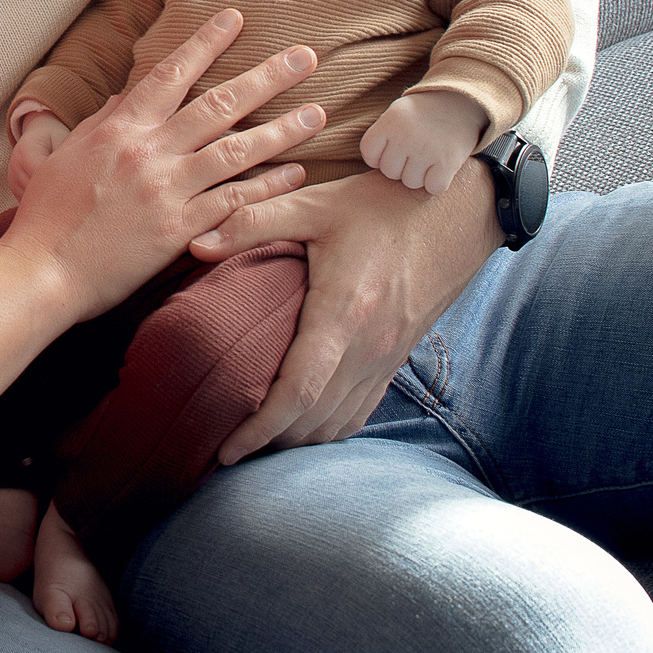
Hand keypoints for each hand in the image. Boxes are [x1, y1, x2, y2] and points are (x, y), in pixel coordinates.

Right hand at [0, 11, 324, 321]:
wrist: (42, 271)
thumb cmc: (46, 216)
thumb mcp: (64, 157)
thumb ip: (100, 125)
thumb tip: (123, 97)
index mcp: (119, 129)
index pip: (170, 74)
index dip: (205, 43)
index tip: (236, 19)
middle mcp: (149, 152)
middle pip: (218, 104)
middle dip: (267, 76)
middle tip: (305, 56)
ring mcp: (167, 190)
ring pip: (237, 151)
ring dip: (281, 130)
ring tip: (317, 114)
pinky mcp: (180, 229)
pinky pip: (234, 201)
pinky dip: (267, 186)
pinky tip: (296, 173)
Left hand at [194, 163, 502, 462]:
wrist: (457, 214)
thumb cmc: (382, 205)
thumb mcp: (313, 203)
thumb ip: (251, 222)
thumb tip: (195, 244)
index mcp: (343, 314)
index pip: (298, 394)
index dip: (259, 429)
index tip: (226, 449)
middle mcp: (368, 348)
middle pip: (313, 420)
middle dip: (268, 442)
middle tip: (224, 444)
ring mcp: (387, 358)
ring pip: (337, 423)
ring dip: (297, 439)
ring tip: (256, 438)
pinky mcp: (397, 358)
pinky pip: (360, 411)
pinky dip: (328, 426)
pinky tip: (302, 422)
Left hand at [360, 90, 488, 195]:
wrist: (461, 102)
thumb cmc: (424, 113)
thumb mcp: (398, 112)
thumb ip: (382, 136)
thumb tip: (375, 166)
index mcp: (389, 121)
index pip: (369, 154)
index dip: (379, 156)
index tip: (393, 149)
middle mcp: (405, 135)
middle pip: (389, 172)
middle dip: (401, 167)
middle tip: (415, 153)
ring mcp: (426, 149)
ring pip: (411, 182)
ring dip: (419, 175)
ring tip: (428, 158)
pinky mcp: (447, 162)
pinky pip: (433, 188)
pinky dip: (437, 183)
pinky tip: (440, 168)